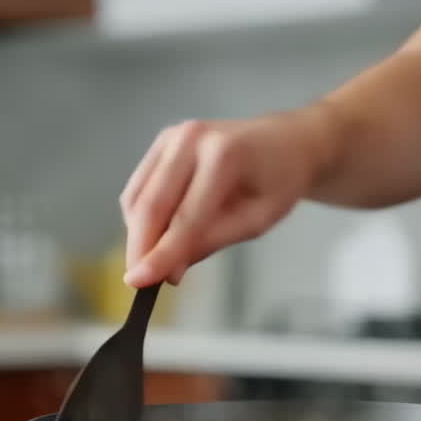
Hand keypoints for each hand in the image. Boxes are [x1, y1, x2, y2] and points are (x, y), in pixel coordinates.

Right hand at [120, 110, 329, 286]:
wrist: (283, 142)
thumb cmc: (277, 181)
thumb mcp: (256, 220)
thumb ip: (211, 242)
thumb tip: (169, 271)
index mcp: (224, 155)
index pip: (185, 217)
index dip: (160, 254)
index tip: (138, 283)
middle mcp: (191, 138)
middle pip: (151, 205)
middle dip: (140, 248)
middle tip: (139, 283)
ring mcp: (172, 136)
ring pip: (137, 198)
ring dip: (138, 236)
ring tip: (156, 262)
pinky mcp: (161, 143)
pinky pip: (138, 189)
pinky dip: (140, 219)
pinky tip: (157, 237)